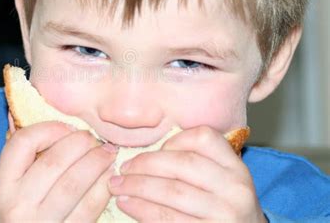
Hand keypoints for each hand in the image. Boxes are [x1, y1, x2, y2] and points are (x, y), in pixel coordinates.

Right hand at [0, 120, 116, 221]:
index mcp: (1, 187)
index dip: (50, 129)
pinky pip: (89, 208)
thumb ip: (19, 158)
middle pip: (54, 160)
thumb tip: (26, 114)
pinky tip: (108, 179)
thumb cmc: (13, 219)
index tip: (68, 128)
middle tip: (95, 139)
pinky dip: (103, 189)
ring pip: (74, 183)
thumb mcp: (6, 191)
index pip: (23, 143)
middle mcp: (17, 205)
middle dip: (81, 143)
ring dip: (97, 162)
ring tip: (108, 154)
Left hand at [108, 126, 266, 221]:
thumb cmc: (221, 207)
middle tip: (122, 168)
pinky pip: (168, 219)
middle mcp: (235, 189)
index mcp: (236, 167)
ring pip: (173, 192)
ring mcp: (225, 215)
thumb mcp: (219, 181)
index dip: (173, 140)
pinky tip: (127, 204)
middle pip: (183, 164)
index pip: (203, 138)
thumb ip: (195, 163)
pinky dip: (143, 210)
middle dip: (145, 164)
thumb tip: (145, 151)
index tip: (153, 149)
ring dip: (137, 187)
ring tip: (117, 186)